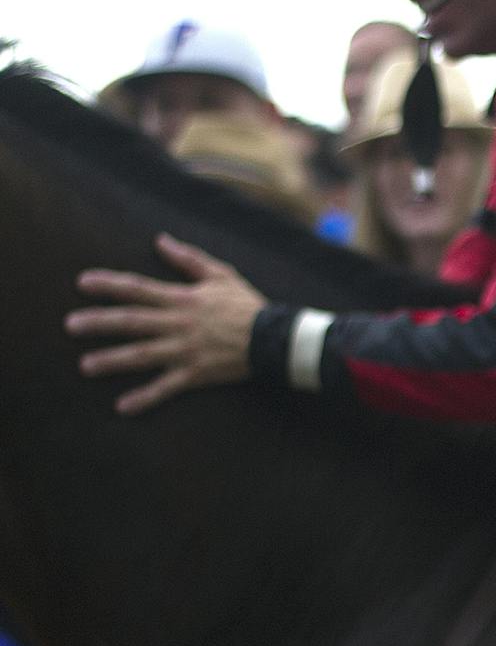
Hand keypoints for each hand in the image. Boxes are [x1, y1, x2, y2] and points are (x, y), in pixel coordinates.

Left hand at [70, 234, 266, 413]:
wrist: (275, 339)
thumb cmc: (248, 305)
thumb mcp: (221, 274)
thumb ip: (188, 258)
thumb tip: (160, 240)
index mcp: (182, 299)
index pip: (138, 289)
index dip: (109, 285)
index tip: (82, 283)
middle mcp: (178, 324)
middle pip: (132, 322)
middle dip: (99, 323)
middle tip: (70, 326)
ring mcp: (185, 351)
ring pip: (142, 355)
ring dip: (112, 360)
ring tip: (86, 365)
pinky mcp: (196, 373)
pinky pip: (166, 387)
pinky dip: (145, 397)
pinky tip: (123, 406)